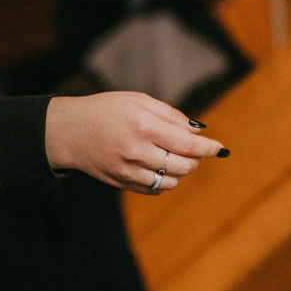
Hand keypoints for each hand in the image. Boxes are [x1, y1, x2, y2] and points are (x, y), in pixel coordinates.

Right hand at [44, 93, 227, 194]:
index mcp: (142, 125)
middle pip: (182, 166)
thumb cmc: (106, 110)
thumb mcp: (138, 101)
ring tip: (174, 157)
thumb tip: (198, 130)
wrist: (69, 132)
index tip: (221, 149)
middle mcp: (136, 151)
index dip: (207, 148)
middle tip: (194, 149)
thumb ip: (170, 115)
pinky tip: (159, 168)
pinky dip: (164, 181)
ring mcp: (128, 170)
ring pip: (171, 182)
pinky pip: (154, 190)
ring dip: (181, 172)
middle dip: (195, 159)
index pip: (186, 143)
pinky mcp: (122, 183)